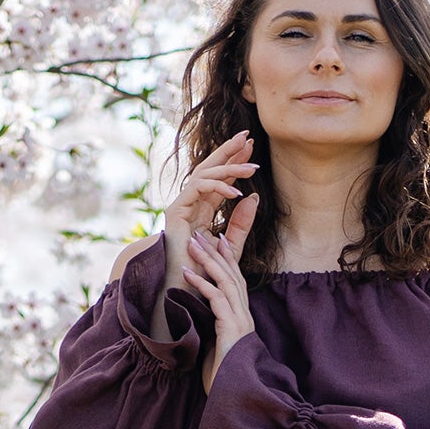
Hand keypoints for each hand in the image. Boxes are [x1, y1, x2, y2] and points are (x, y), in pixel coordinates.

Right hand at [164, 131, 256, 294]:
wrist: (186, 290)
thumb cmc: (205, 273)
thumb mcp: (230, 246)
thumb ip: (242, 223)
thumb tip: (254, 196)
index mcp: (202, 209)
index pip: (220, 179)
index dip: (235, 162)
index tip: (252, 149)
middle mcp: (190, 203)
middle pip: (210, 169)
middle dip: (228, 152)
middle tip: (247, 138)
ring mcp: (181, 206)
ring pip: (205, 175)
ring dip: (229, 168)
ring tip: (252, 169)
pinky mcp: (175, 211)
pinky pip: (197, 188)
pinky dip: (217, 187)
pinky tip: (236, 191)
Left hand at [180, 194, 258, 392]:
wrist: (235, 396)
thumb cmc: (223, 377)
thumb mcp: (215, 347)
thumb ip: (212, 330)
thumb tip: (199, 319)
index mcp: (240, 318)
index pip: (234, 282)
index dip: (225, 259)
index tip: (213, 241)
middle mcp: (243, 316)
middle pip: (232, 275)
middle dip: (216, 252)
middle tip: (199, 234)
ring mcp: (240, 321)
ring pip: (226, 281)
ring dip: (207, 261)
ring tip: (191, 244)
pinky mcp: (232, 329)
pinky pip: (216, 299)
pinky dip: (202, 284)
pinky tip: (187, 273)